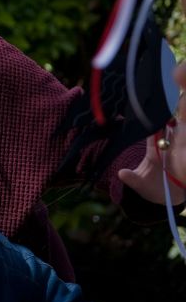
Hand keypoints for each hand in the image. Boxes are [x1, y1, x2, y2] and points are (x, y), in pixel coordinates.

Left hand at [118, 63, 185, 204]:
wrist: (170, 200)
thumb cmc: (153, 190)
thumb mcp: (141, 185)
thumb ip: (133, 179)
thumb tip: (121, 174)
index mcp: (154, 151)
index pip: (153, 132)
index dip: (154, 122)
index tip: (154, 109)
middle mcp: (168, 148)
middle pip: (171, 129)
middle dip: (172, 118)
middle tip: (174, 101)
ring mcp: (179, 152)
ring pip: (181, 134)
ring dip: (181, 127)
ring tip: (180, 120)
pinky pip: (185, 144)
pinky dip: (184, 138)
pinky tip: (183, 132)